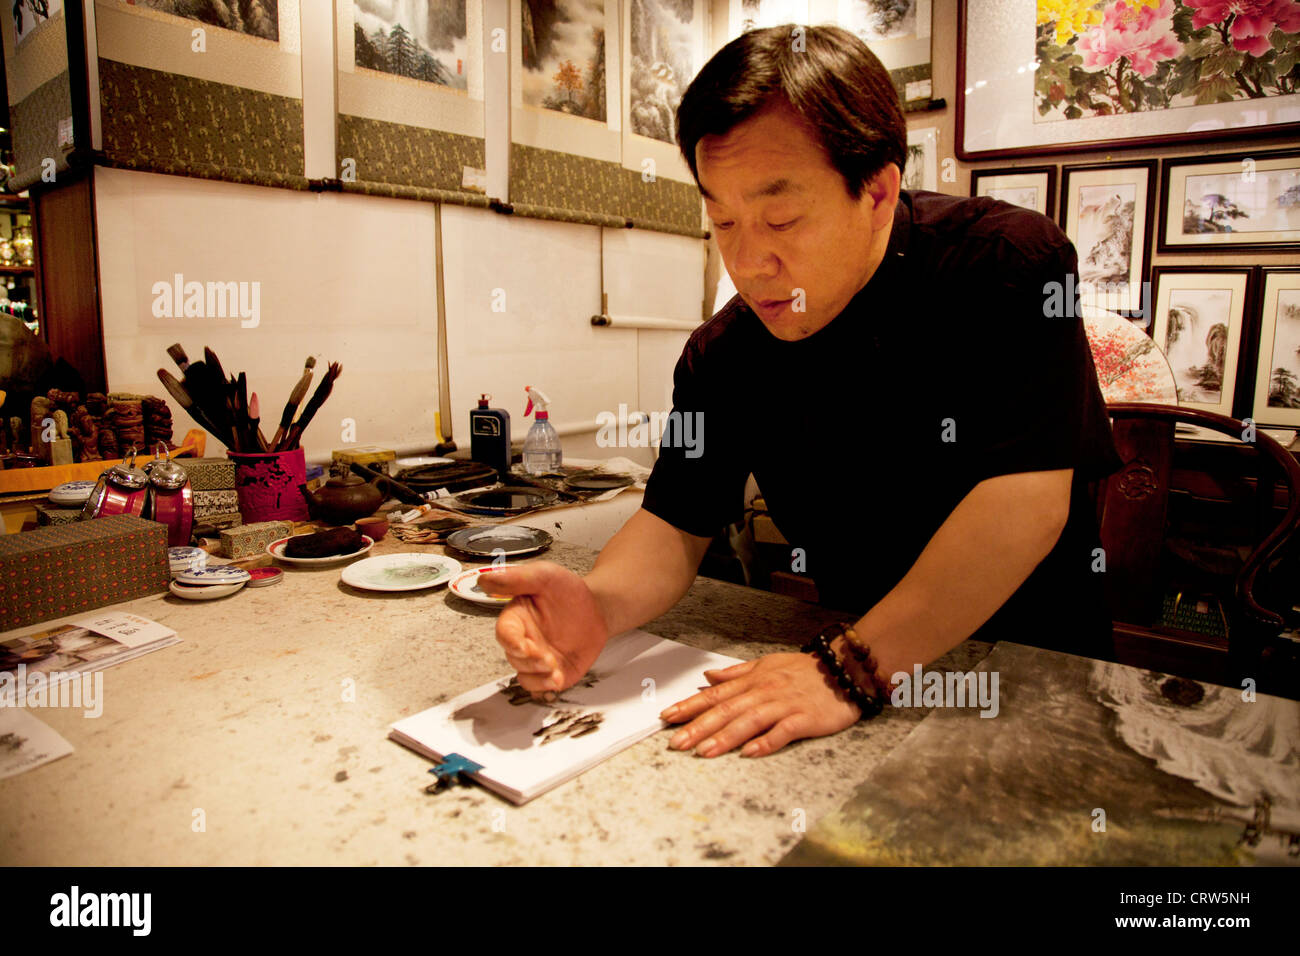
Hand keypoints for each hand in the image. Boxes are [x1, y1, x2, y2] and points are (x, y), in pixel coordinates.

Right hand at [479, 562, 609, 694]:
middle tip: (548, 659)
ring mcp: (536, 659)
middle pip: (514, 658)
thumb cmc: (567, 590)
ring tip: (556, 672)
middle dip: (530, 661)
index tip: (523, 646)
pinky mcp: (552, 672)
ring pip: (525, 675)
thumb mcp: (544, 576)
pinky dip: (547, 687)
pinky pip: (541, 686)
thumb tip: (484, 580)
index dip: (511, 642)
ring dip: (538, 677)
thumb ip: (515, 578)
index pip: (504, 633)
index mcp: (516, 618)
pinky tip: (558, 680)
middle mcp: (523, 640)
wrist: (596, 608)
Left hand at [659, 652, 861, 757]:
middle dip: (699, 726)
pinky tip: (748, 754)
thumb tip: (707, 677)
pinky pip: (783, 731)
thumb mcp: (767, 664)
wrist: (846, 668)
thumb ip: (737, 674)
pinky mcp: (805, 718)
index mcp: (753, 680)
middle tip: (676, 742)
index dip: (691, 705)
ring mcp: (784, 704)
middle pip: (727, 710)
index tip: (667, 717)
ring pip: (749, 721)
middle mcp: (764, 691)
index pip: (716, 694)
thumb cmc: (805, 670)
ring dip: (725, 737)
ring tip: (703, 751)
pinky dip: (765, 742)